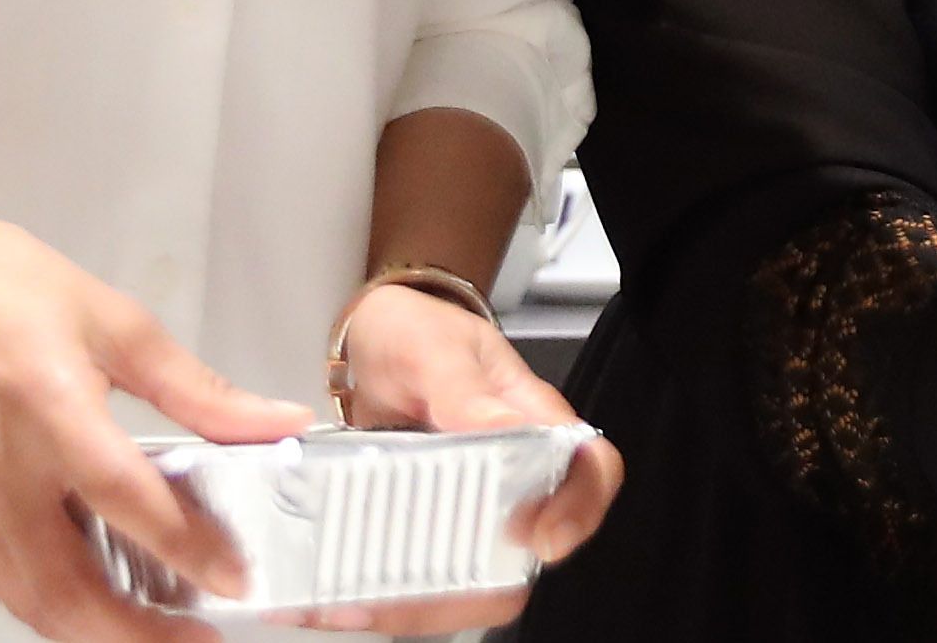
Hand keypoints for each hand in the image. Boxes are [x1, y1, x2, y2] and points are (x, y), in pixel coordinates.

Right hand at [0, 195, 315, 641]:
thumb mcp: (114, 320)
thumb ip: (198, 387)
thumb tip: (273, 422)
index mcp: (47, 406)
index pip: (125, 500)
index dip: (186, 548)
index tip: (236, 578)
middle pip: (69, 585)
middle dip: (139, 631)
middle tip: (202, 638)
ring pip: (32, 601)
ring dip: (98, 631)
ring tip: (160, 631)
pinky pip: (3, 582)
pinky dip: (54, 605)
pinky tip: (99, 599)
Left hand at [286, 281, 620, 632]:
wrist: (368, 344)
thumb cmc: (414, 333)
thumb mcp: (432, 348)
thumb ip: (464, 389)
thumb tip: (509, 430)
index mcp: (532, 421)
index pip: (590, 469)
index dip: (580, 510)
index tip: (541, 538)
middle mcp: (512, 473)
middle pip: (532, 548)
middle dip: (483, 585)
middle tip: (420, 591)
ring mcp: (469, 505)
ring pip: (477, 578)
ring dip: (428, 603)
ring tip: (368, 602)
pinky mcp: (426, 527)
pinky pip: (425, 578)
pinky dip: (388, 596)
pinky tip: (346, 597)